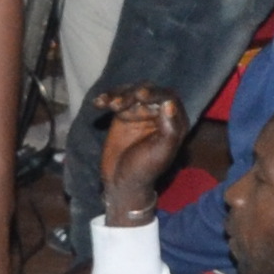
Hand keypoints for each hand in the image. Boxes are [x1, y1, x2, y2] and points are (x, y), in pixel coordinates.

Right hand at [94, 85, 191, 220]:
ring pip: (131, 92)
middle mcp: (159, 113)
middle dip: (133, 93)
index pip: (168, 98)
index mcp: (174, 122)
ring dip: (119, 94)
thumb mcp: (161, 152)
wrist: (122, 182)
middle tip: (120, 103)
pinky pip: (116, 100)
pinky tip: (98, 103)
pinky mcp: (124, 114)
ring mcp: (141, 113)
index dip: (155, 93)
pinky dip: (108, 98)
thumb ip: (169, 129)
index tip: (140, 95)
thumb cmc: (145, 169)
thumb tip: (169, 103)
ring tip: (110, 105)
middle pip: (148, 91)